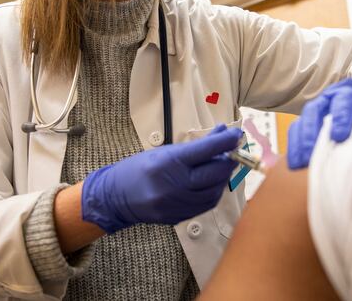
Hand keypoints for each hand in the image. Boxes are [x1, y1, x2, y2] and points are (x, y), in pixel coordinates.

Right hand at [81, 124, 240, 232]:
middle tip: (232, 150)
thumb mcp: (164, 151)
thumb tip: (221, 135)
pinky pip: (206, 204)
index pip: (207, 150)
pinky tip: (212, 183)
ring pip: (215, 191)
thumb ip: (194, 146)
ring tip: (221, 166)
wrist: (115, 197)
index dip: (227, 141)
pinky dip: (214, 192)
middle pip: (216, 172)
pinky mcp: (179, 217)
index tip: (237, 135)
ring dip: (223, 177)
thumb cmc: (139, 169)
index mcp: (170, 162)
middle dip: (229, 159)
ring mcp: (178, 204)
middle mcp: (175, 184)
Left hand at [287, 77, 351, 168]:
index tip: (297, 164)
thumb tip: (308, 173)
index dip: (297, 142)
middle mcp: (333, 97)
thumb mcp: (338, 131)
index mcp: (320, 108)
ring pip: (343, 98)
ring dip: (340, 117)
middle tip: (311, 153)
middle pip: (317, 109)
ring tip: (339, 137)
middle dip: (312, 130)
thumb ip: (325, 147)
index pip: (302, 123)